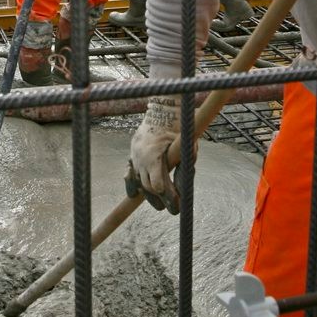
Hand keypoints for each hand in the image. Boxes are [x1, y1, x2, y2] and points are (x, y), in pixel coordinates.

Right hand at [125, 96, 182, 213]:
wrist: (164, 107)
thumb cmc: (179, 126)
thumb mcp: (187, 147)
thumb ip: (185, 169)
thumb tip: (184, 190)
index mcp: (153, 156)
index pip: (159, 186)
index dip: (169, 198)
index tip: (178, 206)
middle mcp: (140, 157)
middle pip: (147, 187)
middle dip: (159, 200)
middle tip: (171, 209)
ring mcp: (134, 154)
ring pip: (138, 181)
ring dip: (148, 194)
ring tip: (158, 204)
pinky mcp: (132, 151)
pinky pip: (129, 171)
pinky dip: (131, 183)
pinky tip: (133, 194)